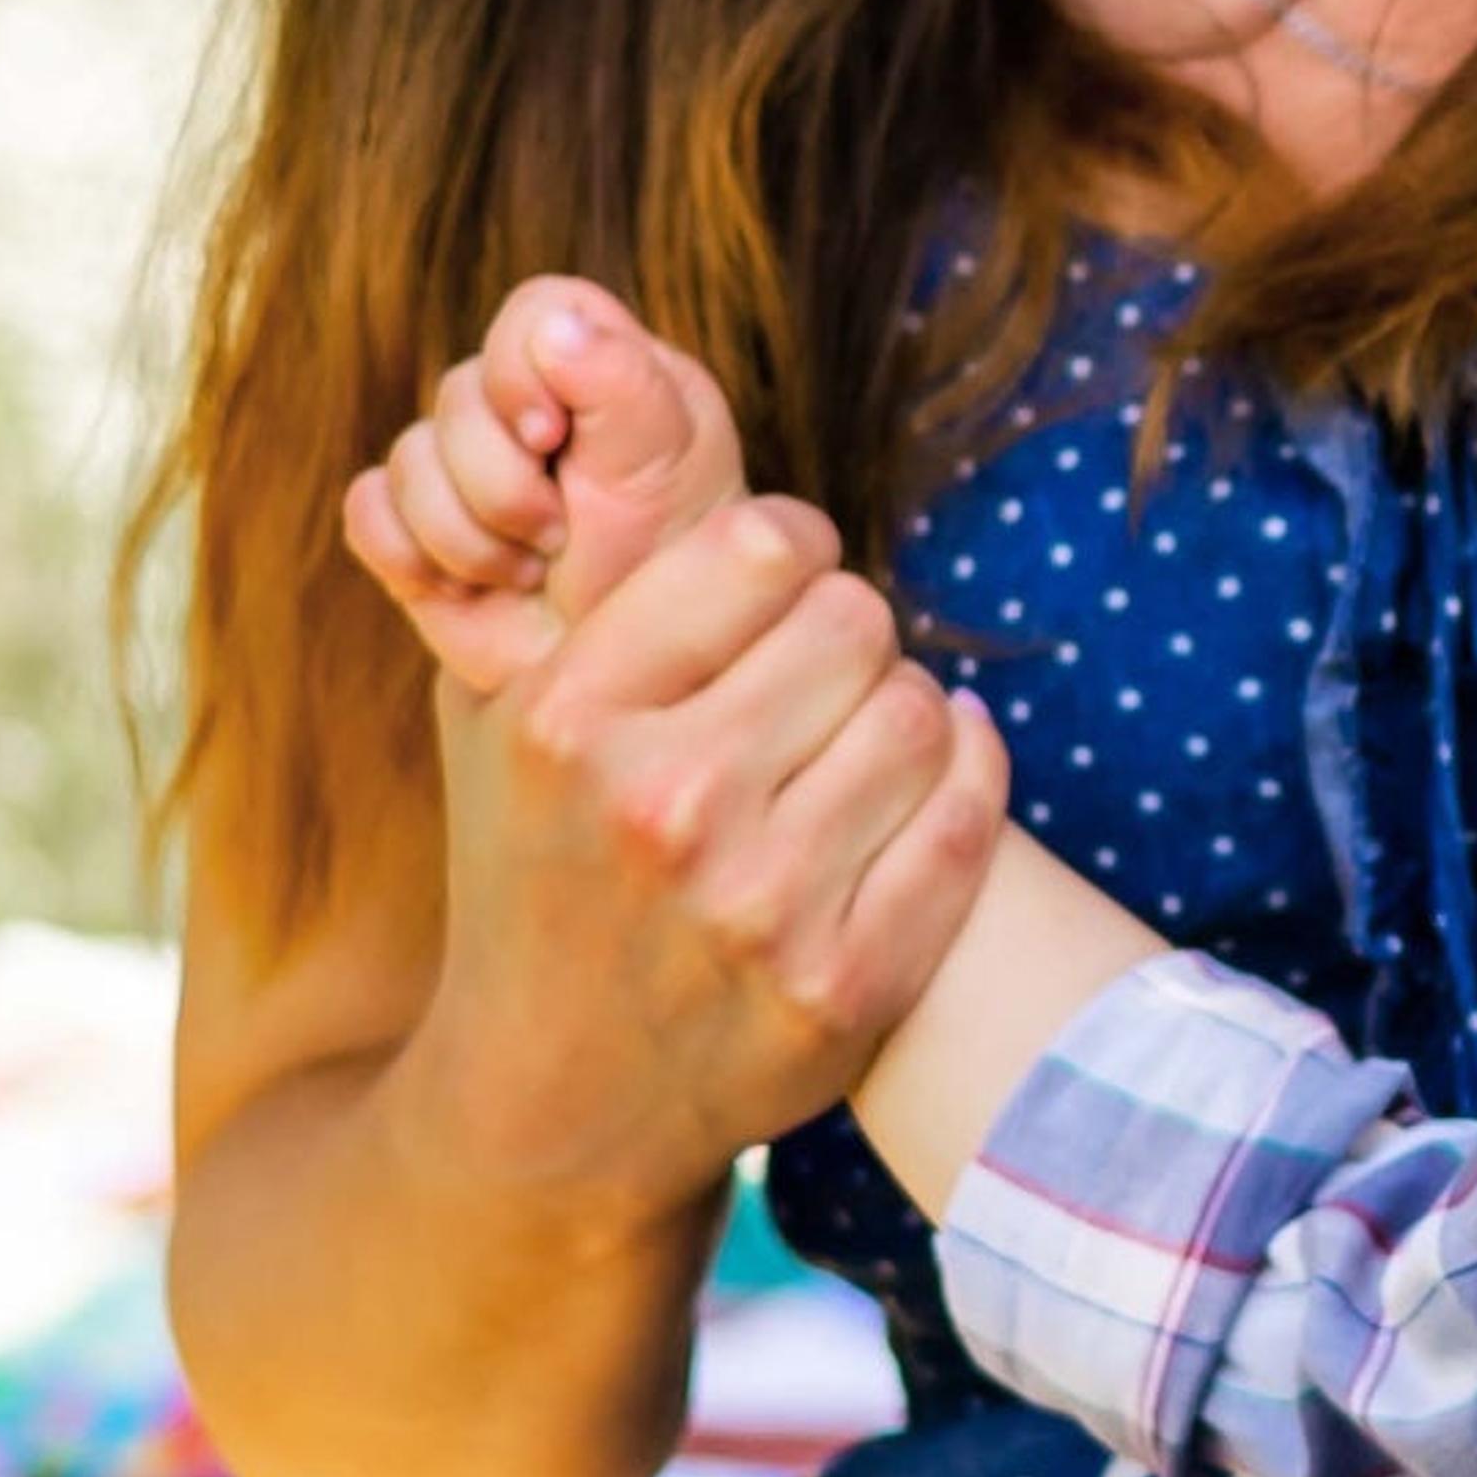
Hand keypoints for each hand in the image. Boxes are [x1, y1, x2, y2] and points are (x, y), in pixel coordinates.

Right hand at [341, 275, 747, 693]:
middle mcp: (537, 409)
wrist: (631, 695)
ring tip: (531, 575)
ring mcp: (469, 468)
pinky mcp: (419, 528)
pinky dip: (415, 560)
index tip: (554, 441)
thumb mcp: (668, 480)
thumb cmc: (677, 584)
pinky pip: (368, 512)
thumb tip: (556, 326)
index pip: (536, 312)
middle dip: (501, 483)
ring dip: (469, 535)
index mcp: (614, 374)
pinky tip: (474, 591)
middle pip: (458, 392)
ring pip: (408, 458)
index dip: (525, 374)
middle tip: (558, 540)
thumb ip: (627, 390)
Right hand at [344, 279, 1006, 1214]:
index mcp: (570, 718)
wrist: (549, 1102)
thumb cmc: (539, 873)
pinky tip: (930, 776)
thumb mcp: (506, 720)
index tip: (777, 585)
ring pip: (922, 712)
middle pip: (857, 617)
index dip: (789, 551)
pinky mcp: (848, 984)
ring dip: (907, 713)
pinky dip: (969, 779)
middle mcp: (663, 806)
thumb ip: (587, 582)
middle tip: (818, 674)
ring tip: (854, 740)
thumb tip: (642, 373)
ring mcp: (761, 904)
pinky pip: (970, 818)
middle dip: (848, 635)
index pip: (761, 543)